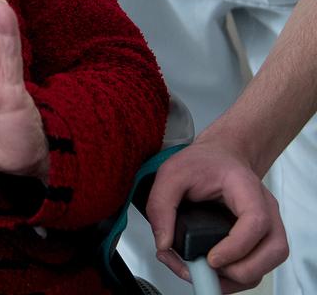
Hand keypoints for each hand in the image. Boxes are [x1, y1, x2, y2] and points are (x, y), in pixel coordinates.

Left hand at [147, 137, 288, 291]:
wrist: (221, 156)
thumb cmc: (204, 162)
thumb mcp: (172, 173)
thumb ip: (161, 204)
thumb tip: (164, 243)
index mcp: (246, 187)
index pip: (256, 221)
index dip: (236, 247)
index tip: (211, 259)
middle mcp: (265, 208)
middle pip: (274, 250)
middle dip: (241, 271)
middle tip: (208, 268)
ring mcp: (267, 225)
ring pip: (268, 264)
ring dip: (238, 278)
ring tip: (206, 272)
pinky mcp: (260, 240)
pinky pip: (258, 267)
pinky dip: (236, 277)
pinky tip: (212, 271)